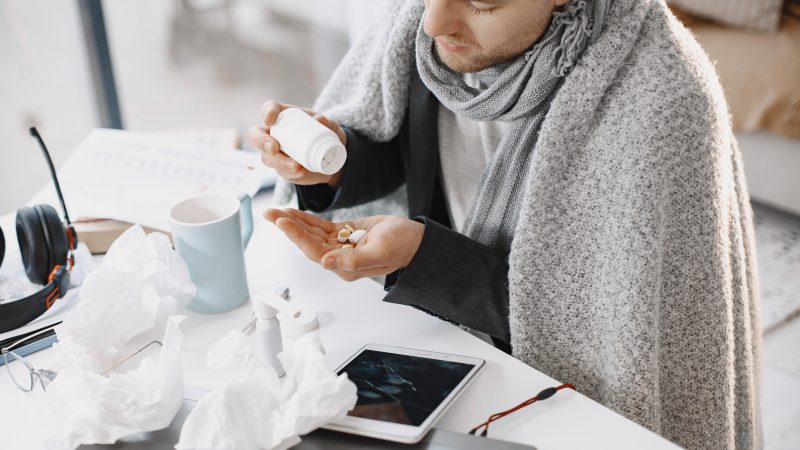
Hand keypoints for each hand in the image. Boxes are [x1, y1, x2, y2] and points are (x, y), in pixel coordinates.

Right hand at [246, 100, 345, 186]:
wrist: (331, 156)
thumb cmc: (326, 133)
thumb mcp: (331, 126)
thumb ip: (327, 122)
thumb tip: (320, 119)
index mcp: (284, 116)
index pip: (269, 108)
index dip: (266, 112)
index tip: (270, 119)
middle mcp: (274, 133)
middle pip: (255, 135)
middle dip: (261, 141)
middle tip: (274, 148)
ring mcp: (276, 153)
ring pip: (267, 157)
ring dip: (279, 162)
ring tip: (296, 166)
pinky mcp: (282, 169)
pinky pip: (280, 172)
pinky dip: (290, 173)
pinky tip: (300, 172)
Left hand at [264, 208, 424, 281]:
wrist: (415, 240)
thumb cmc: (403, 246)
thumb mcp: (380, 251)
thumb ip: (353, 260)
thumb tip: (325, 262)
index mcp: (346, 266)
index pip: (314, 251)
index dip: (297, 236)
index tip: (282, 221)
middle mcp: (339, 259)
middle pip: (308, 242)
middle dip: (288, 227)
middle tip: (269, 213)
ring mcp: (341, 247)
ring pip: (312, 234)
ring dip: (294, 223)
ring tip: (275, 211)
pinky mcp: (345, 235)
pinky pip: (321, 228)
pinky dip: (307, 220)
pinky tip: (294, 213)